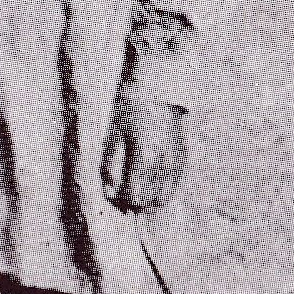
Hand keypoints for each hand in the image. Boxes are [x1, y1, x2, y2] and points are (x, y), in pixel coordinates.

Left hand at [102, 88, 186, 212]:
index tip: (114, 195)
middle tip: (124, 195)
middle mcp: (164, 162)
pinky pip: (175, 187)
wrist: (157, 90)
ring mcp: (177, 161)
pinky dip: (162, 191)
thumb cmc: (128, 111)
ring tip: (137, 190)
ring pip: (164, 198)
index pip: (133, 196)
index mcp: (144, 156)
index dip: (121, 200)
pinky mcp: (185, 158)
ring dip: (148, 200)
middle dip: (134, 202)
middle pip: (148, 201)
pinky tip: (151, 185)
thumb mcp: (112, 135)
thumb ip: (108, 167)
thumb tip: (109, 193)